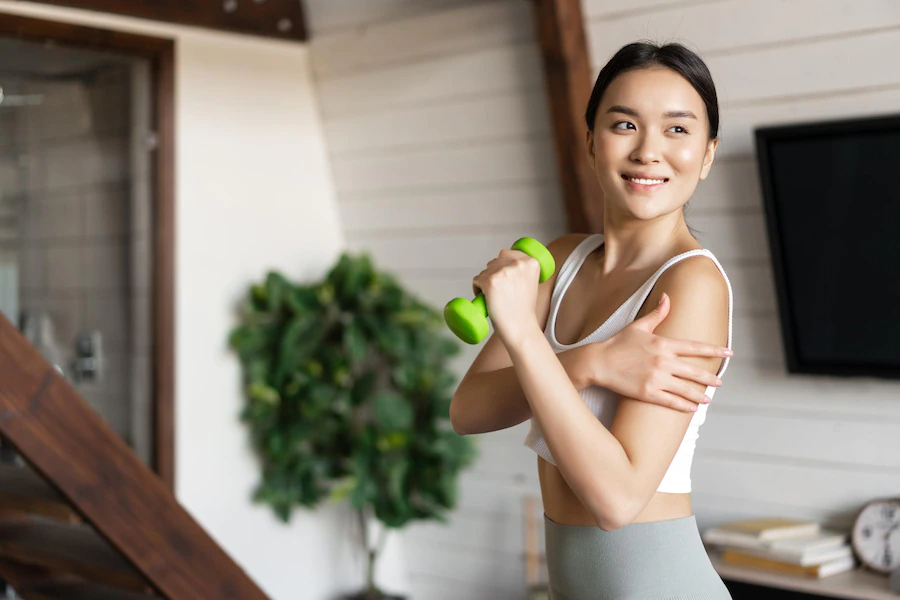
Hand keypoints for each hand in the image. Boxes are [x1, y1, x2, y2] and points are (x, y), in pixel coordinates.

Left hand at [472, 249, 541, 345]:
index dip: (501, 265)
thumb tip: (502, 260)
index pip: (506, 253)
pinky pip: (476, 280)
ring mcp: (504, 271)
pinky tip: (485, 299)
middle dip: (492, 275)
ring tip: (493, 297)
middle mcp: (518, 263)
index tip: (502, 278)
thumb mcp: (530, 283)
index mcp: (531, 262)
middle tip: (499, 292)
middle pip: (494, 262)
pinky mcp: (490, 281)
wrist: (520, 328)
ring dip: (484, 282)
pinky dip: (477, 289)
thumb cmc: (523, 309)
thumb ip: (521, 270)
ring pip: (484, 271)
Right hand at [587, 293, 732, 411]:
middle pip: (694, 371)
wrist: (598, 362)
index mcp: (663, 344)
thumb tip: (667, 297)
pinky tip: (691, 408)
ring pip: (685, 389)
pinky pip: (671, 402)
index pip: (694, 347)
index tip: (728, 353)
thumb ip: (657, 313)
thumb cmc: (617, 343)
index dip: (714, 350)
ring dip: (699, 395)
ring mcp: (656, 379)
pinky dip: (684, 406)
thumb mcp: (638, 326)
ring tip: (707, 399)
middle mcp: (663, 362)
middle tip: (719, 382)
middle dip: (709, 378)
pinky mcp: (648, 393)